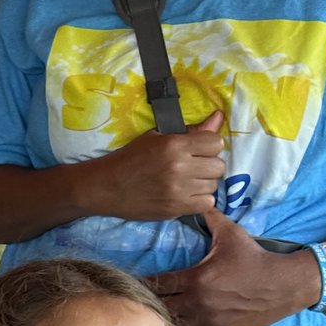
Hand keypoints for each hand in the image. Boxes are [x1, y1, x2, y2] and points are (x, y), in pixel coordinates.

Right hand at [83, 111, 225, 221]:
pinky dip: (199, 200)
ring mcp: (178, 190)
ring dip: (203, 183)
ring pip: (213, 185)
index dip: (208, 146)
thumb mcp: (157, 138)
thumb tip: (219, 117)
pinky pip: (207, 203)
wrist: (106, 187)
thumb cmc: (130, 159)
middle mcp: (179, 167)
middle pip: (218, 166)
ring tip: (186, 182)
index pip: (216, 142)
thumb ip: (191, 131)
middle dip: (207, 166)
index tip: (197, 151)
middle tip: (192, 168)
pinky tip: (185, 195)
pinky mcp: (176, 208)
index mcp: (174, 145)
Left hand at [145, 214, 320, 325]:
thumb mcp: (232, 234)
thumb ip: (210, 218)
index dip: (142, 284)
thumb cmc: (256, 258)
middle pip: (159, 307)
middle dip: (146, 304)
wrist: (286, 285)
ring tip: (147, 319)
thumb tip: (198, 199)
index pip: (157, 283)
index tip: (130, 283)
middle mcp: (197, 303)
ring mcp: (206, 321)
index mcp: (195, 278)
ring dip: (159, 322)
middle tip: (134, 302)